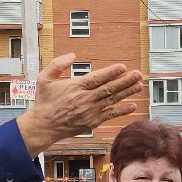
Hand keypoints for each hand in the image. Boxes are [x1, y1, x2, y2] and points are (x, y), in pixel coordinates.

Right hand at [16, 55, 144, 155]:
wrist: (43, 126)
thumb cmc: (44, 102)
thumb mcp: (44, 79)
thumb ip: (57, 65)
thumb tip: (72, 55)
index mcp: (75, 87)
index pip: (97, 78)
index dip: (111, 72)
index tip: (123, 67)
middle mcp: (85, 99)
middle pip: (109, 88)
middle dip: (125, 81)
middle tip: (138, 74)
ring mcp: (90, 111)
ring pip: (112, 100)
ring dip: (127, 93)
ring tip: (139, 85)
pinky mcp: (92, 121)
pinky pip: (110, 115)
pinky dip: (122, 110)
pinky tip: (132, 106)